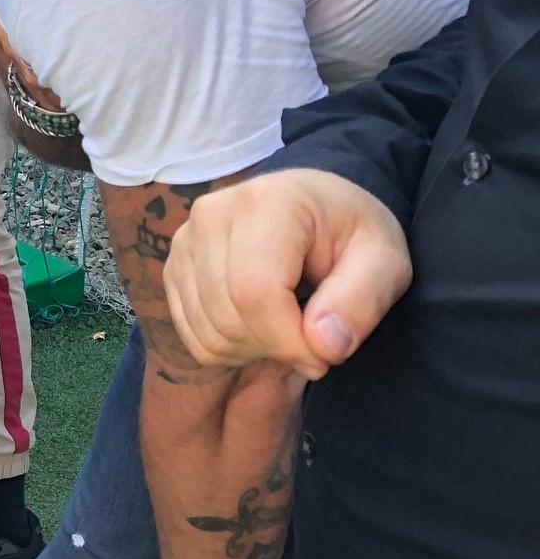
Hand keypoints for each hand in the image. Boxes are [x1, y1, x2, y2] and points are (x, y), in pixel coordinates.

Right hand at [165, 169, 409, 380]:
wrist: (314, 208)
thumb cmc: (351, 233)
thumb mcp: (385, 261)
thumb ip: (363, 301)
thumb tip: (324, 345)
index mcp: (265, 202)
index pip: (255, 292)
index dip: (291, 341)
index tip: (327, 355)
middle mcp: (210, 216)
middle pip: (228, 317)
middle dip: (276, 348)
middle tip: (314, 339)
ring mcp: (184, 241)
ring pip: (208, 333)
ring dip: (253, 350)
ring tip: (288, 327)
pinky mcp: (173, 267)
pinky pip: (193, 336)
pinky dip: (229, 347)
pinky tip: (259, 325)